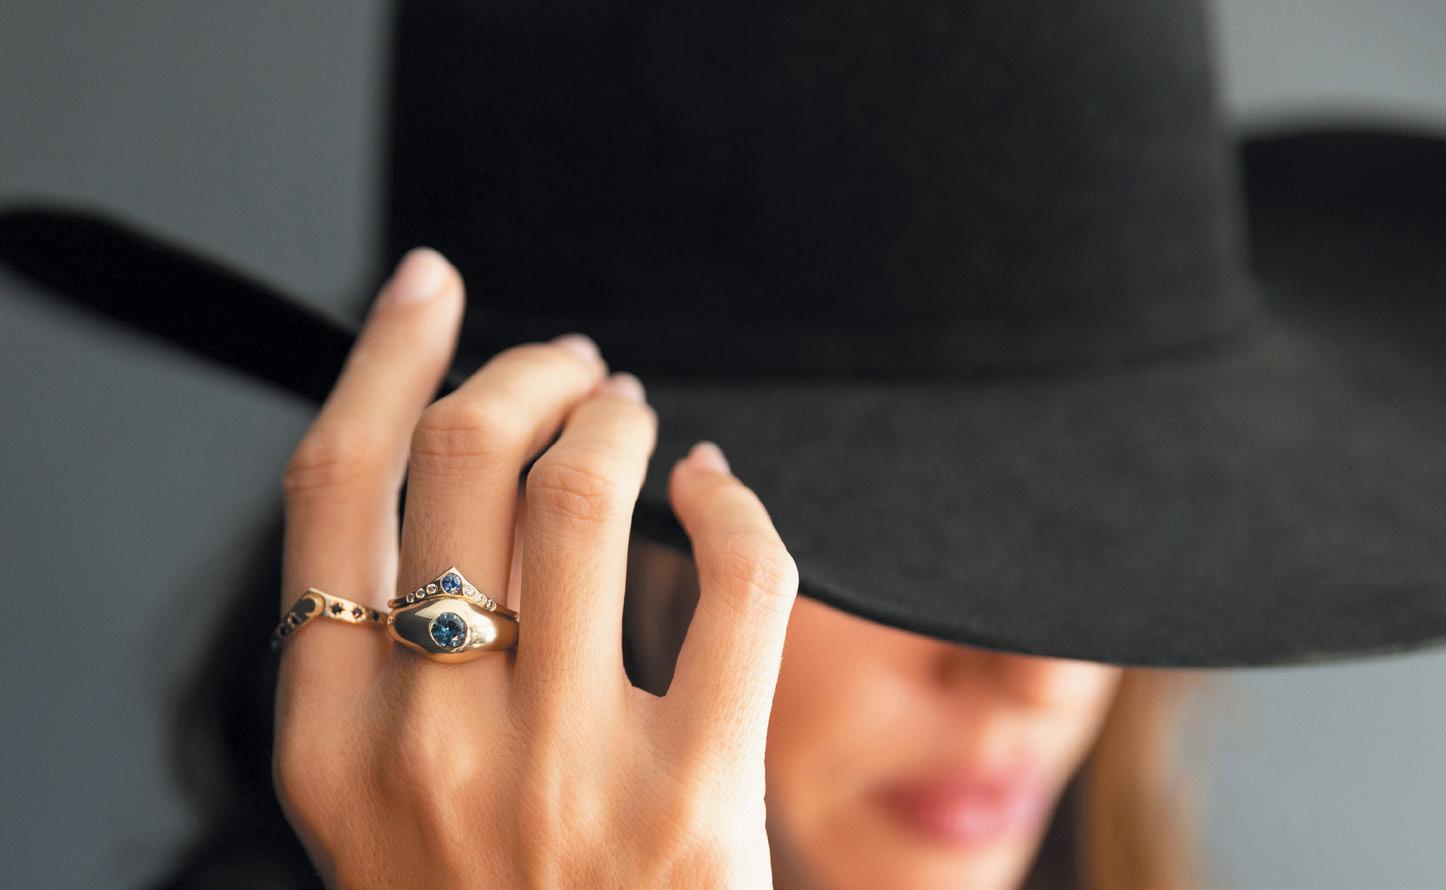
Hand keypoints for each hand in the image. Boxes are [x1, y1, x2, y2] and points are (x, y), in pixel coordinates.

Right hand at [272, 248, 799, 887]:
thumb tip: (453, 486)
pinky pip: (732, 582)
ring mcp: (563, 769)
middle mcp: (430, 742)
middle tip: (567, 364)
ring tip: (631, 413)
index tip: (428, 290)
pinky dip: (732, 501)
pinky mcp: (697, 799)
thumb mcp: (375, 809)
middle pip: (460, 461)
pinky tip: (719, 485)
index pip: (332, 487)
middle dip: (522, 371)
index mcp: (333, 740)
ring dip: (617, 418)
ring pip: (586, 496)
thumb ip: (383, 665)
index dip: (380, 357)